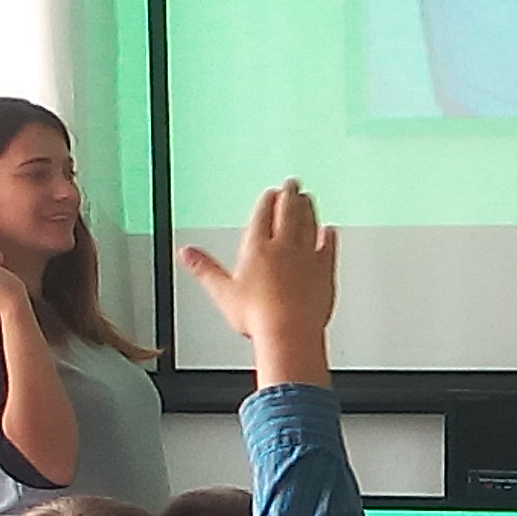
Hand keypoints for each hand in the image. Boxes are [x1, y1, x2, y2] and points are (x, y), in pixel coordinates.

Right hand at [179, 180, 337, 386]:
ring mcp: (307, 257)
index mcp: (258, 248)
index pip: (263, 216)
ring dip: (309, 209)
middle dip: (290, 195)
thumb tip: (186, 253)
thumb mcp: (223, 292)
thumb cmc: (258, 316)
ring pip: (309, 224)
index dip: (267, 202)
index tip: (271, 192)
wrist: (290, 332)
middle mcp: (284, 247)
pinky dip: (329, 237)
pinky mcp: (325, 272)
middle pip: (288, 213)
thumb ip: (204, 269)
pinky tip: (330, 231)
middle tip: (293, 183)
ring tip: (309, 199)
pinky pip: (328, 248)